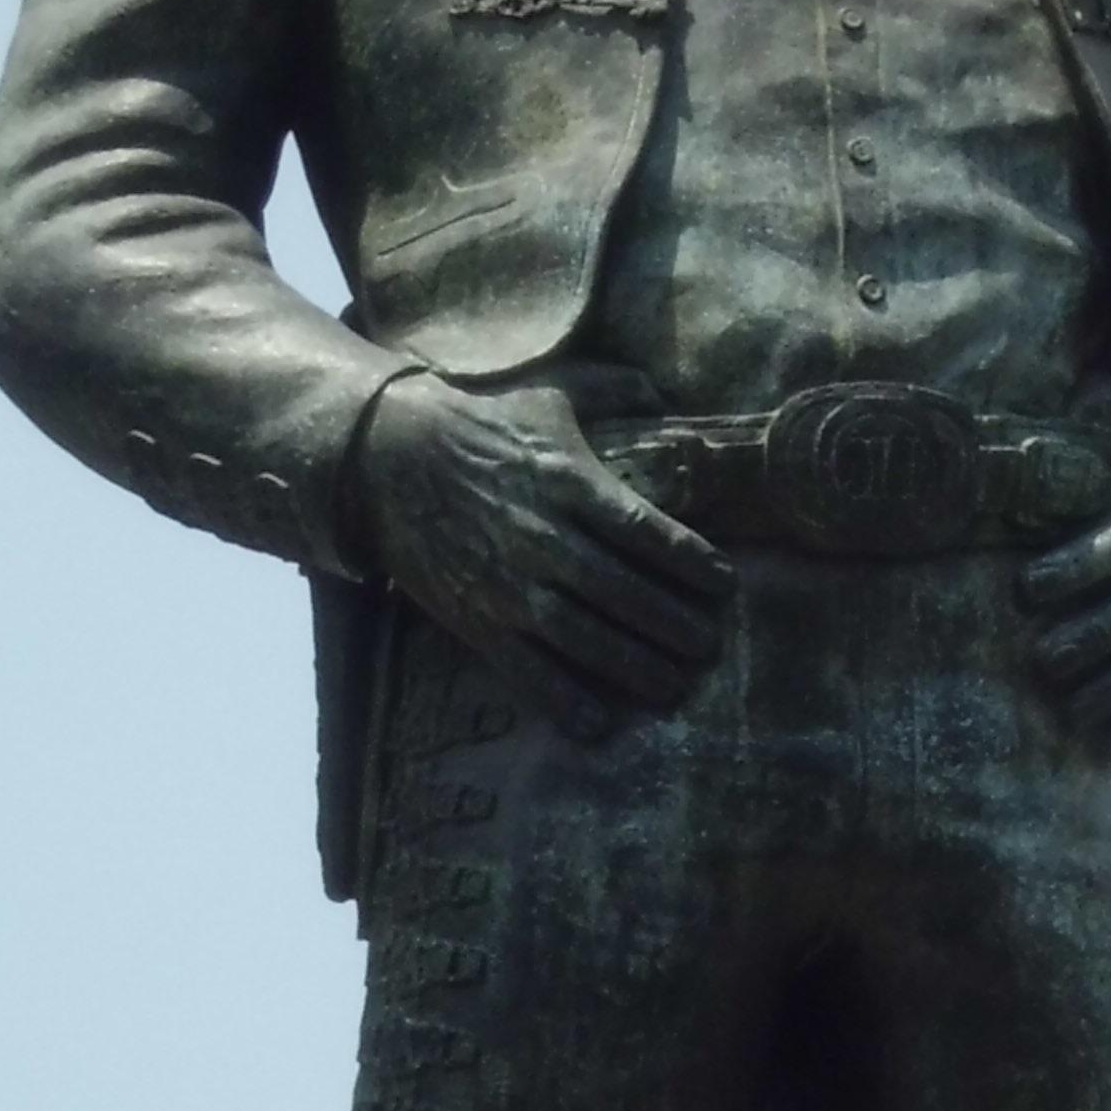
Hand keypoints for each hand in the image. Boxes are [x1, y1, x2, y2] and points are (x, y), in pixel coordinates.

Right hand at [351, 375, 733, 737]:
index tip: (724, 584)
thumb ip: (608, 389)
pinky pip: (526, 669)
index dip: (690, 561)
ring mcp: (509, 582)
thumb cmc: (479, 423)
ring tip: (674, 686)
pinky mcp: (476, 617)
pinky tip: (599, 723)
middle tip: (709, 648)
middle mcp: (545, 536)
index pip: (646, 530)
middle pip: (625, 591)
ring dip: (635, 667)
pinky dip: (563, 700)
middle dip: (674, 625)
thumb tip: (656, 386)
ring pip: (586, 637)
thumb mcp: (547, 393)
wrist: (386, 457)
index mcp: (569, 481)